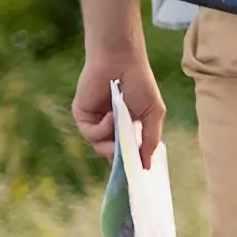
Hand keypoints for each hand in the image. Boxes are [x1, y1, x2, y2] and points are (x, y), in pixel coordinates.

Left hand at [73, 49, 164, 170]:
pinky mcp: (82, 117)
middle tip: (128, 159)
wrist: (121, 61)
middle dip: (121, 158)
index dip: (131, 163)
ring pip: (101, 147)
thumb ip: (150, 140)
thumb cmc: (141, 83)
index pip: (127, 152)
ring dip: (112, 141)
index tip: (137, 175)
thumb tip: (147, 166)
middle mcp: (110, 128)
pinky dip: (103, 128)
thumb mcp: (153, 113)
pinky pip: (91, 134)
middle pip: (112, 155)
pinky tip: (111, 115)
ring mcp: (96, 123)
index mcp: (128, 127)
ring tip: (121, 124)